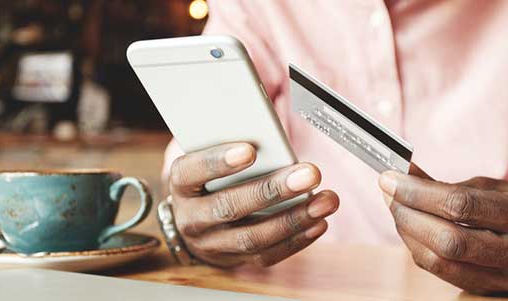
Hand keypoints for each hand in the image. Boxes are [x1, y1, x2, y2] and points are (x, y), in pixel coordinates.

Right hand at [168, 142, 338, 267]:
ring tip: (326, 200)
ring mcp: (214, 243)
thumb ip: (232, 142)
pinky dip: (297, 240)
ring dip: (294, 218)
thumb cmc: (209, 178)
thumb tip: (272, 124)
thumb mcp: (207, 155)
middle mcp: (193, 218)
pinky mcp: (237, 260)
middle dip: (272, 190)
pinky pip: (268, 255)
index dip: (219, 162)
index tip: (249, 150)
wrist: (194, 220)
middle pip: (229, 206)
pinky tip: (318, 222)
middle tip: (309, 174)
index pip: (193, 172)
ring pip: (252, 236)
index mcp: (182, 184)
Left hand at [379, 171, 507, 293]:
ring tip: (395, 207)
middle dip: (408, 214)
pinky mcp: (493, 293)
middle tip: (387, 192)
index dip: (418, 192)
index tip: (390, 177)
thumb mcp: (494, 185)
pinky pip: (443, 273)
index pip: (461, 205)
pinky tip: (410, 228)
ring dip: (408, 233)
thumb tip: (401, 172)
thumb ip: (447, 183)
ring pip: (440, 262)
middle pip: (448, 240)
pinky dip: (419, 248)